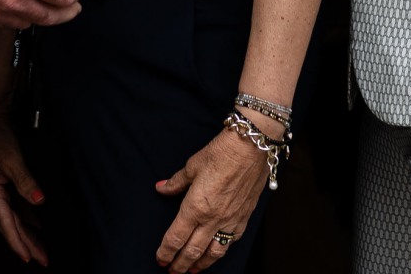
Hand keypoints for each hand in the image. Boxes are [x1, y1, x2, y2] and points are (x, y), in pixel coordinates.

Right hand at [0, 113, 48, 265]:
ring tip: (41, 250)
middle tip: (42, 260)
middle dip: (26, 244)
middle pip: (11, 226)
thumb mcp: (13, 159)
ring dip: (28, 234)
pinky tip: (37, 226)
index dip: (17, 242)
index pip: (6, 223)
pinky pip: (17, 208)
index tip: (28, 257)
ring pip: (15, 219)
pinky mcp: (5, 186)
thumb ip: (26, 182)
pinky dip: (28, 218)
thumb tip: (39, 201)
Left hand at [153, 128, 268, 271]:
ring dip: (201, 264)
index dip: (166, 252)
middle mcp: (212, 219)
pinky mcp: (244, 217)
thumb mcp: (192, 165)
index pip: (176, 238)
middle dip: (180, 264)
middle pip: (193, 251)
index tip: (160, 259)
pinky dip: (222, 250)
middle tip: (172, 272)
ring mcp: (230, 220)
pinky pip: (231, 241)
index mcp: (195, 207)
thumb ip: (176, 182)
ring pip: (214, 252)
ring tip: (193, 270)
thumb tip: (161, 189)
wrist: (250, 147)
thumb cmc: (221, 153)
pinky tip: (217, 251)